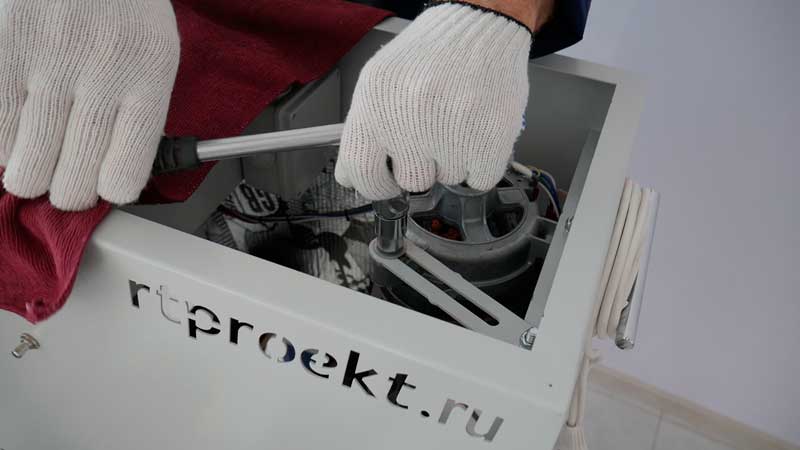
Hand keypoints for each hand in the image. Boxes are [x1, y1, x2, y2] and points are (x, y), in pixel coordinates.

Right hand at [0, 0, 179, 210]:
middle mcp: (99, 70)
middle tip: (65, 182)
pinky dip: (2, 144)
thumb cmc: (116, 2)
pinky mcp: (2, 51)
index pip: (127, 168)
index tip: (105, 187)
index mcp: (147, 72)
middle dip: (68, 192)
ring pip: (27, 166)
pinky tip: (15, 131)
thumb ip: (138, 105)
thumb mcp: (151, 47)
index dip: (112, 189)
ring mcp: (46, 62)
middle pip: (75, 179)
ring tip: (37, 159)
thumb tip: (116, 171)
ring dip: (29, 174)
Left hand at [335, 2, 531, 199]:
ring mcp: (450, 134)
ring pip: (448, 179)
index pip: (361, 174)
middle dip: (422, 166)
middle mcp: (408, 123)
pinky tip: (477, 133)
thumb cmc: (430, 54)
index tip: (386, 184)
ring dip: (454, 160)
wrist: (479, 27)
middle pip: (411, 182)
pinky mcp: (487, 141)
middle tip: (432, 137)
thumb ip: (363, 131)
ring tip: (457, 122)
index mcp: (374, 108)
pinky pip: (479, 180)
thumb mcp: (379, 83)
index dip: (376, 185)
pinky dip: (481, 164)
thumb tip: (352, 176)